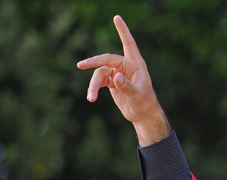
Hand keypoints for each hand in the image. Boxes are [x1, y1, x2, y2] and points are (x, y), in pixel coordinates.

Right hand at [76, 15, 170, 145]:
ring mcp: (117, 73)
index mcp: (136, 64)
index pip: (128, 44)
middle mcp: (125, 66)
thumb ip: (127, 86)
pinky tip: (91, 98)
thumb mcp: (137, 95)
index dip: (123, 31)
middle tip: (81, 65)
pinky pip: (99, 81)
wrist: (142, 115)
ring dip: (93, 85)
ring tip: (90, 98)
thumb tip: (116, 76)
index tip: (116, 17)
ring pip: (100, 73)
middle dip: (93, 62)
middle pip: (106, 59)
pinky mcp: (112, 81)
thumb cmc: (145, 103)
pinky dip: (94, 89)